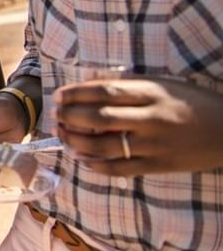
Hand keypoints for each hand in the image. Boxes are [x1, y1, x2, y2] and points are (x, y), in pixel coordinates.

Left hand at [55, 77, 222, 175]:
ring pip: (105, 145)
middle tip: (56, 115)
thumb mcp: (165, 84)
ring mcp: (156, 144)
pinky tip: (82, 159)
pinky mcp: (160, 165)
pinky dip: (97, 165)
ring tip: (63, 135)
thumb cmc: (193, 102)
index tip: (60, 95)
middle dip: (71, 117)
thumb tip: (89, 82)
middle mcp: (152, 117)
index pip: (104, 90)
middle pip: (99, 118)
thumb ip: (129, 84)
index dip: (76, 93)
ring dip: (77, 141)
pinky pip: (121, 168)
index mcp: (153, 92)